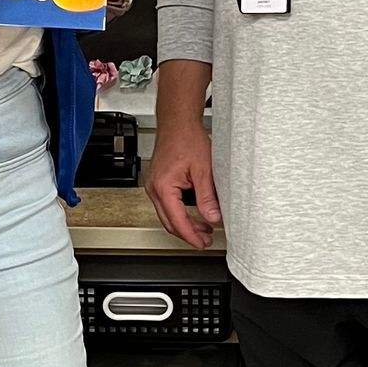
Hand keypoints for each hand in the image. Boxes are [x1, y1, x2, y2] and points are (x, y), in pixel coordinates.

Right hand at [145, 116, 220, 248]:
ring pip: (167, 215)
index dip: (191, 236)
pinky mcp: (158, 183)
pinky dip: (180, 213)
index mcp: (163, 187)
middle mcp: (154, 188)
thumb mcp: (203, 170)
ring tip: (203, 229)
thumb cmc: (187, 139)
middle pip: (169, 222)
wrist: (178, 122)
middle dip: (188, 234)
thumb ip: (207, 197)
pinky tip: (194, 214)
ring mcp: (154, 186)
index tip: (201, 244)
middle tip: (205, 240)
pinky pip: (167, 205)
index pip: (177, 221)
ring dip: (185, 224)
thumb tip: (212, 217)